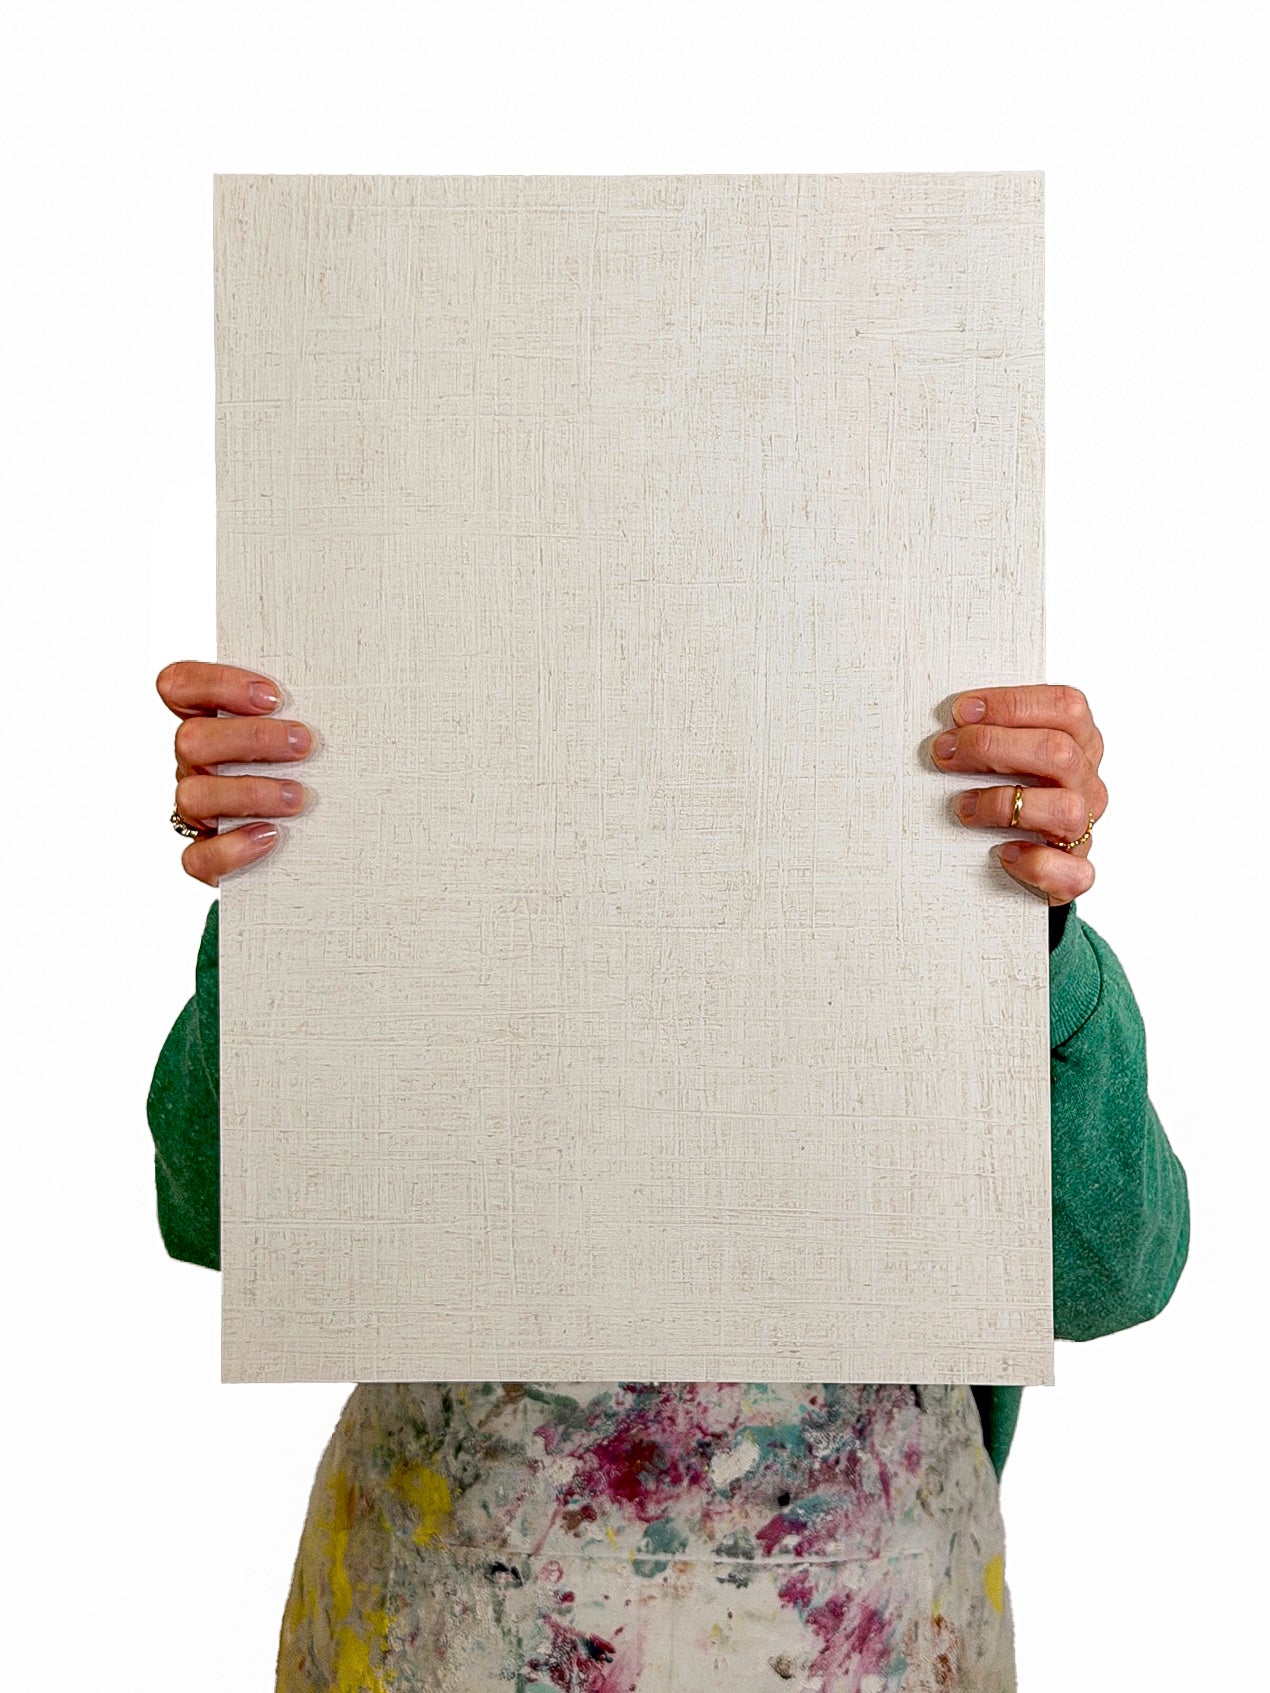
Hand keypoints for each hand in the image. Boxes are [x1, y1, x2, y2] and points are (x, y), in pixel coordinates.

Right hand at [155, 660, 313, 886]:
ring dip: (250, 793)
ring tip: (298, 797)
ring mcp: (197, 811)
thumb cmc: (311, 771)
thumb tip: (345, 690)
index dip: (216, 684)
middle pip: (190, 739)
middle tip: (303, 744)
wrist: (315, 840)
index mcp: (211, 724)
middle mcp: (196, 765)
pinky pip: (198, 857)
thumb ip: (305, 708)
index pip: (180, 686)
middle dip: (252, 738)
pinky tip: (270, 836)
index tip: (272, 696)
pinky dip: (233, 847)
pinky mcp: (206, 856)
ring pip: (192, 796)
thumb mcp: (303, 733)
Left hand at [930, 684, 1106, 906]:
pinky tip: (1003, 854)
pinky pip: (1071, 871)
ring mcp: (1083, 829)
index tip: (961, 711)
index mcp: (1079, 744)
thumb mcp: (1007, 755)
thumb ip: (994, 731)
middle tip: (945, 752)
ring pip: (1064, 808)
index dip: (1012, 704)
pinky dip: (1035, 863)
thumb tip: (951, 719)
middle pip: (1058, 752)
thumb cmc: (1009, 796)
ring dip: (1003, 804)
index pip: (1065, 707)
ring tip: (964, 806)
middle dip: (992, 746)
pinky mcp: (1074, 872)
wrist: (1021, 862)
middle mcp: (1086, 784)